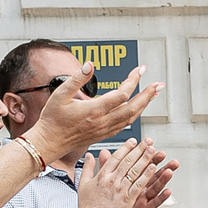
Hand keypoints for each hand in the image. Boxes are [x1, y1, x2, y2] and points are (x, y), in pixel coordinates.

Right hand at [36, 64, 164, 156]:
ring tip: (153, 94)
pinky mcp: (103, 134)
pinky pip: (124, 125)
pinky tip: (138, 108)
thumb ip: (77, 78)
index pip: (121, 94)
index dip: (133, 80)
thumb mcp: (60, 94)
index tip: (140, 70)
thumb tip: (90, 64)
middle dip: (148, 95)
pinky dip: (135, 115)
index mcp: (94, 110)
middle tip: (158, 84)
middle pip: (133, 108)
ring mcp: (104, 129)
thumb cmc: (52, 119)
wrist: (49, 142)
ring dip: (144, 105)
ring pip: (131, 118)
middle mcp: (102, 121)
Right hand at [73, 139, 159, 207]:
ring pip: (135, 171)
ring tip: (153, 150)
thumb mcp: (83, 183)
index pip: (116, 157)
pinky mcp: (128, 200)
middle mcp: (112, 181)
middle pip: (128, 161)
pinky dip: (146, 176)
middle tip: (147, 141)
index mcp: (102, 176)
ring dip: (145, 159)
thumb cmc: (87, 206)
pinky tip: (153, 168)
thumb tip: (90, 155)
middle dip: (138, 149)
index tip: (133, 141)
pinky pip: (139, 186)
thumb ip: (88, 167)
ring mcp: (120, 190)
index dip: (126, 148)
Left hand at [108, 149, 176, 207]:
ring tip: (169, 171)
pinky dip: (161, 198)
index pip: (139, 165)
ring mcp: (142, 199)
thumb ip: (106, 167)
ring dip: (162, 179)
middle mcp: (139, 188)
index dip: (145, 156)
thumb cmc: (108, 203)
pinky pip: (154, 204)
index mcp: (130, 180)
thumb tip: (103, 152)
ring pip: (155, 187)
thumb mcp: (106, 183)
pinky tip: (168, 191)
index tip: (150, 145)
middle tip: (164, 155)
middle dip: (157, 164)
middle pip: (151, 174)